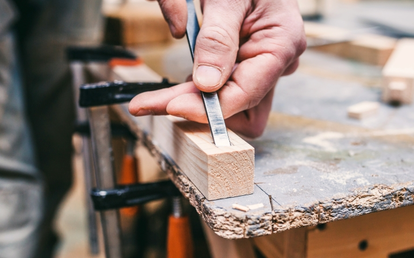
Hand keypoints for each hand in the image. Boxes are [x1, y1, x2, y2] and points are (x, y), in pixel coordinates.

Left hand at [129, 0, 305, 137]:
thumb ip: (218, 39)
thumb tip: (207, 83)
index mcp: (282, 44)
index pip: (246, 92)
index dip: (209, 107)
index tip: (172, 106)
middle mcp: (277, 62)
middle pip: (240, 108)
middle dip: (197, 110)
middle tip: (152, 104)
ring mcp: (263, 66)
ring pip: (230, 104)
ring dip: (195, 103)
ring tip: (158, 97)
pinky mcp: (248, 66)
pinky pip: (225, 90)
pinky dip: (199, 92)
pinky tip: (178, 85)